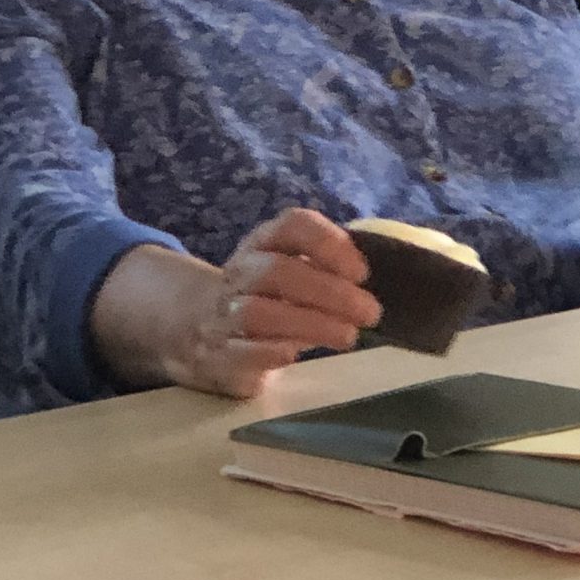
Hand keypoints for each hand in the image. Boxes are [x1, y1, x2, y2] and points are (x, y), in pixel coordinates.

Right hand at [166, 207, 381, 399]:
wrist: (198, 327)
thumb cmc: (266, 295)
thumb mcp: (290, 267)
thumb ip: (327, 266)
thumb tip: (381, 277)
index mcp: (264, 242)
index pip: (293, 225)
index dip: (328, 242)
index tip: (362, 272)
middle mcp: (242, 271)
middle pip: (279, 272)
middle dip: (329, 291)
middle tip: (369, 311)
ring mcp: (225, 312)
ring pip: (259, 312)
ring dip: (310, 323)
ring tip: (349, 335)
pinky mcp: (218, 353)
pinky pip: (240, 350)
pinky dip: (270, 351)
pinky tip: (297, 353)